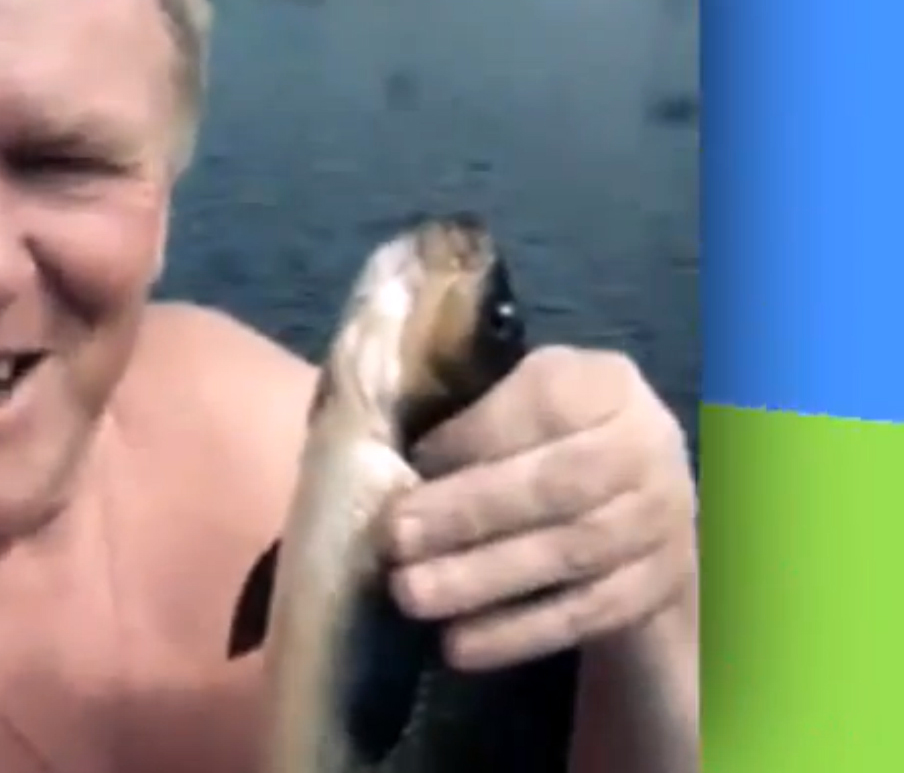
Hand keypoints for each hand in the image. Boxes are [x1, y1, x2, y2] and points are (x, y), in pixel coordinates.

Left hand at [381, 345, 696, 671]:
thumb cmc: (539, 444)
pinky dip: (519, 632)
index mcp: (603, 382)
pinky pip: (586, 614)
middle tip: (395, 538)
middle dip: (469, 512)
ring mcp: (662, 519)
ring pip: (571, 551)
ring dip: (484, 577)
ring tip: (412, 594)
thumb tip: (364, 435)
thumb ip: (456, 406)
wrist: (635, 510)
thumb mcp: (511, 401)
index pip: (544, 400)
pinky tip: (459, 644)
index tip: (410, 461)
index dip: (474, 435)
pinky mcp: (656, 586)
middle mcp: (648, 444)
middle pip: (558, 483)